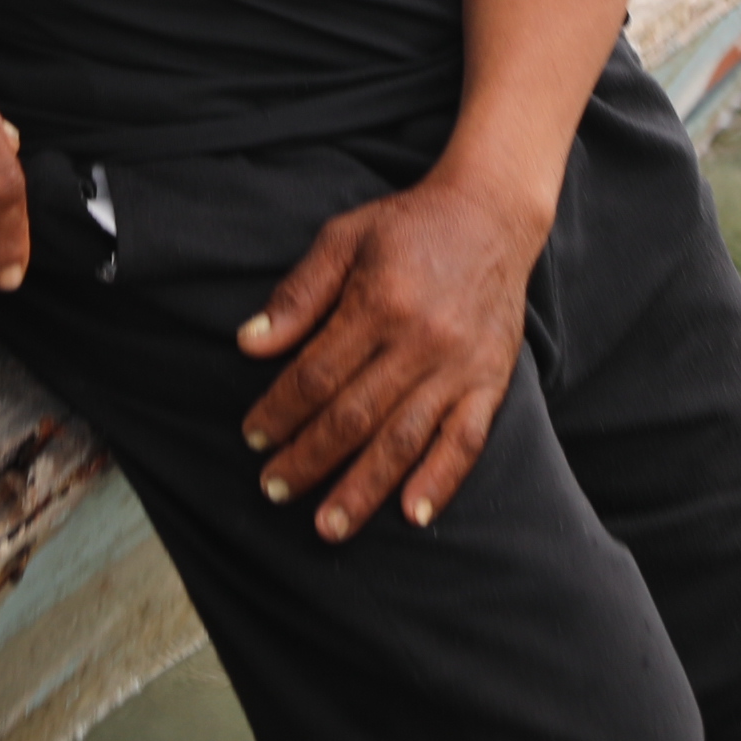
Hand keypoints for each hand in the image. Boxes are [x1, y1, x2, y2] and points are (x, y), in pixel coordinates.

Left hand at [236, 170, 550, 540]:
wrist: (491, 214)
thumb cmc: (408, 227)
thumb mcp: (343, 238)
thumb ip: (298, 294)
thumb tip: (248, 344)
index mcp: (378, 302)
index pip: (316, 374)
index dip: (279, 411)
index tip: (253, 438)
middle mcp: (420, 340)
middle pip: (354, 415)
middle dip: (309, 459)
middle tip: (274, 490)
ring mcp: (460, 366)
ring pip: (404, 439)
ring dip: (364, 488)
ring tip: (328, 526)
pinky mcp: (491, 381)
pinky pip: (467, 441)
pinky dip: (440, 480)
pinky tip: (412, 514)